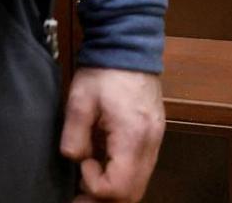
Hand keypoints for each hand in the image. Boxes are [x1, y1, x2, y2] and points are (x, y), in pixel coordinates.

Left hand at [60, 67, 165, 202]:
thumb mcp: (79, 101)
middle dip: (105, 199)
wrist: (128, 44)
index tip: (82, 164)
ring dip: (116, 190)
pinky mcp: (154, 134)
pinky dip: (124, 176)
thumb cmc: (104, 71)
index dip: (94, 185)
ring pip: (140, 183)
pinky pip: (143, 168)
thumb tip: (76, 159)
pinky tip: (106, 165)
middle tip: (82, 194)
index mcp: (132, 134)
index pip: (118, 186)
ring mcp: (156, 138)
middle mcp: (150, 141)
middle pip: (133, 193)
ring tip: (91, 182)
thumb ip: (74, 136)